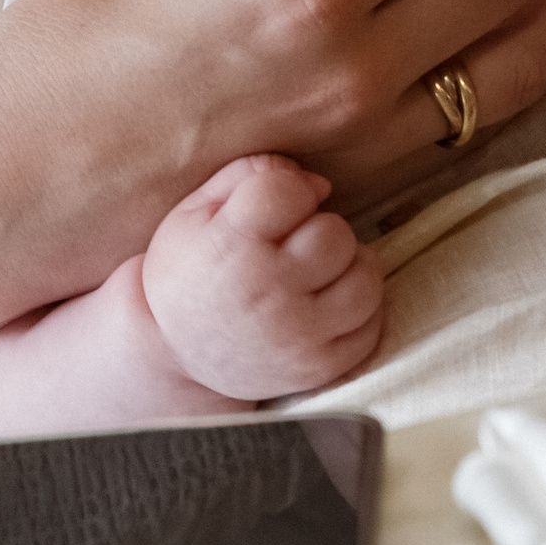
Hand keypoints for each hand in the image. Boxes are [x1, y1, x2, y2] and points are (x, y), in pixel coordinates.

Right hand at [141, 155, 381, 399]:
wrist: (174, 357)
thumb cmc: (191, 272)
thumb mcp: (194, 213)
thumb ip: (251, 176)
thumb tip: (320, 185)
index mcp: (230, 249)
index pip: (288, 191)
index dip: (288, 190)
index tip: (273, 208)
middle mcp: (268, 295)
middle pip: (335, 233)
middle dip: (318, 229)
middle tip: (293, 244)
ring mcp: (298, 337)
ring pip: (365, 278)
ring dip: (348, 267)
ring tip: (318, 273)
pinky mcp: (321, 368)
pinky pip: (371, 325)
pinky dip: (357, 310)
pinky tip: (326, 305)